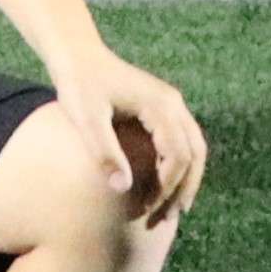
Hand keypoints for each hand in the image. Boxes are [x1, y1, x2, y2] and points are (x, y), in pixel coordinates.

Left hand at [58, 46, 210, 226]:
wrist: (75, 53)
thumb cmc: (77, 83)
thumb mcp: (85, 117)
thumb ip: (103, 151)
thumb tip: (122, 190)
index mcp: (160, 105)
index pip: (177, 155)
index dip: (166, 186)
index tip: (146, 207)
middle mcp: (173, 104)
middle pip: (195, 154)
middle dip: (184, 189)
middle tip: (168, 218)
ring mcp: (171, 104)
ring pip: (194, 148)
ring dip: (186, 180)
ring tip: (171, 210)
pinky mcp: (162, 107)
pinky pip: (182, 142)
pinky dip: (178, 166)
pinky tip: (163, 186)